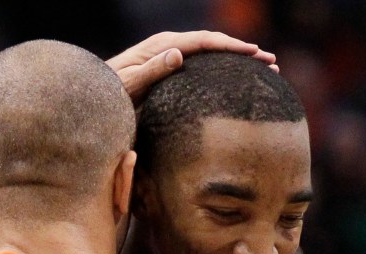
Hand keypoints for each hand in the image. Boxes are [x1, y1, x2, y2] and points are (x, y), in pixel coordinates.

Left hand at [107, 30, 277, 102]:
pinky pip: (201, 67)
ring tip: (263, 71)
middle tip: (271, 63)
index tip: (256, 55)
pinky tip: (234, 81)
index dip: (232, 47)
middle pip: (213, 45)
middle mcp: (167, 48)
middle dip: (243, 52)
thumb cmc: (109, 96)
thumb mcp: (128, 86)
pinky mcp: (167, 71)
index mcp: (162, 48)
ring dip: (237, 62)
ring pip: (210, 55)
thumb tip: (179, 53)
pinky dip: (221, 71)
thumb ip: (151, 71)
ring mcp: (168, 58)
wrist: (95, 98)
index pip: (204, 42)